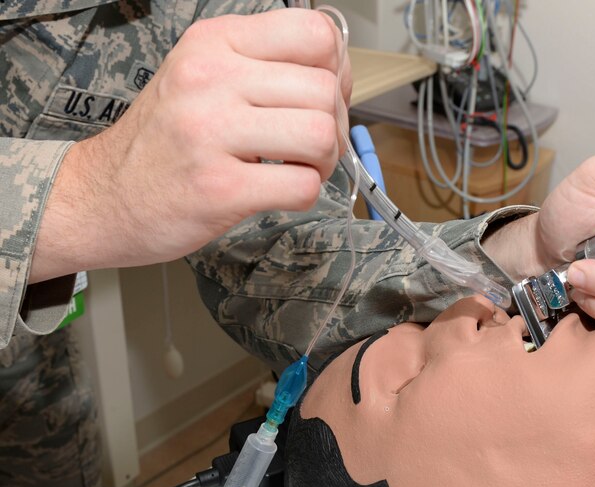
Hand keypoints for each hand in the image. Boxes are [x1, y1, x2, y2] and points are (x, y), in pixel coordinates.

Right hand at [33, 8, 350, 281]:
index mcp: (214, 43)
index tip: (321, 95)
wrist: (105, 195)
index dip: (335, 69)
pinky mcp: (219, 188)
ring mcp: (212, 133)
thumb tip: (338, 73)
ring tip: (297, 168)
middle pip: (324, 90)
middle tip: (310, 146)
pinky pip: (302, 186)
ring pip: (320, 135)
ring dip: (323, 161)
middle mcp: (211, 79)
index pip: (314, 33)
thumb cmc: (163, 141)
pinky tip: (280, 191)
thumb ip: (264, 66)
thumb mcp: (202, 77)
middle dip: (333, 125)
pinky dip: (305, 194)